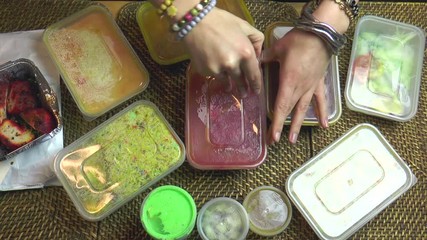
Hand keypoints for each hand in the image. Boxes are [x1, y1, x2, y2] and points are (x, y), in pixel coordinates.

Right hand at [182, 8, 263, 96]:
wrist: (194, 21)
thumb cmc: (221, 21)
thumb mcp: (244, 26)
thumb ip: (256, 40)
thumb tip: (258, 55)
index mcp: (245, 53)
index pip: (254, 74)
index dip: (256, 84)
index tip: (256, 91)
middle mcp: (232, 64)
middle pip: (241, 82)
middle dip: (243, 89)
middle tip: (244, 94)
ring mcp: (218, 69)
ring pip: (227, 81)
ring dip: (229, 85)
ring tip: (230, 88)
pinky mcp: (205, 71)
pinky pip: (214, 75)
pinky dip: (216, 74)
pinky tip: (214, 68)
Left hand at [261, 28, 330, 143]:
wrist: (322, 33)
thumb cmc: (299, 40)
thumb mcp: (278, 48)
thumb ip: (264, 57)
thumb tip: (254, 62)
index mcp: (289, 81)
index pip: (280, 106)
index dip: (276, 122)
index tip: (272, 136)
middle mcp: (300, 88)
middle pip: (289, 111)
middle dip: (281, 127)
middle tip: (274, 141)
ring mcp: (310, 87)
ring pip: (303, 110)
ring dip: (297, 125)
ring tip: (293, 140)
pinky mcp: (319, 83)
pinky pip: (321, 101)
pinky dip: (322, 113)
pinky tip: (324, 125)